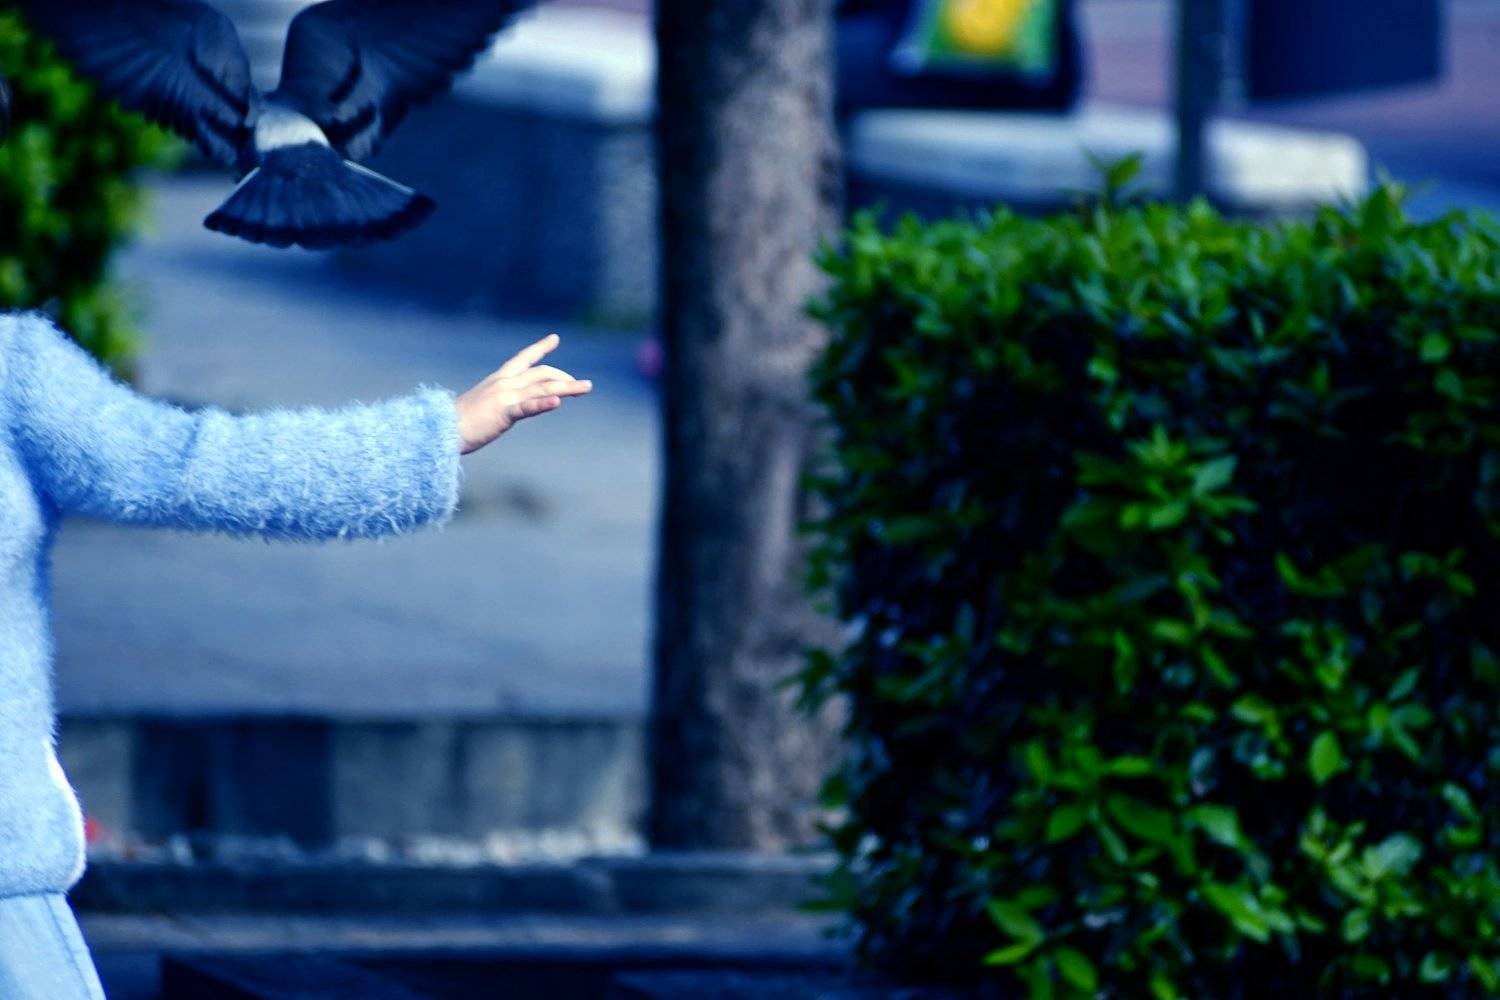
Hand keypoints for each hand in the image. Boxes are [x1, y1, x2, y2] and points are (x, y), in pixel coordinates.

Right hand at [455, 334, 591, 454]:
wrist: (439, 429)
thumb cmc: (457, 422)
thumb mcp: (483, 406)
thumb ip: (499, 403)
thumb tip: (509, 407)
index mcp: (498, 380)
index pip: (523, 359)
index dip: (540, 348)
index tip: (555, 338)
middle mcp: (504, 384)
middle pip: (542, 374)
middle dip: (565, 378)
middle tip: (582, 386)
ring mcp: (505, 397)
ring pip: (543, 388)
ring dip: (568, 388)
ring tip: (586, 388)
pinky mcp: (503, 413)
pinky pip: (527, 407)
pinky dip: (543, 404)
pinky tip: (558, 402)